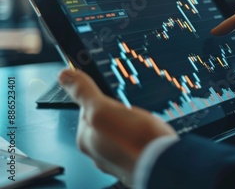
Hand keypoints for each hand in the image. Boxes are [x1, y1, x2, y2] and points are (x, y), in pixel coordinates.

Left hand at [58, 69, 177, 185]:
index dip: (102, 98)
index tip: (114, 96)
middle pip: (105, 121)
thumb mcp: (103, 110)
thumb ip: (85, 93)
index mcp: (86, 140)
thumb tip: (65, 75)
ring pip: (123, 133)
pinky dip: (143, 137)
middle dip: (119, 113)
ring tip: (144, 123)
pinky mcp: (137, 162)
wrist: (165, 164)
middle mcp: (99, 153)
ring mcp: (119, 159)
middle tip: (132, 110)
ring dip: (132, 126)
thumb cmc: (134, 142)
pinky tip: (150, 135)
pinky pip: (137, 143)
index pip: (87, 109)